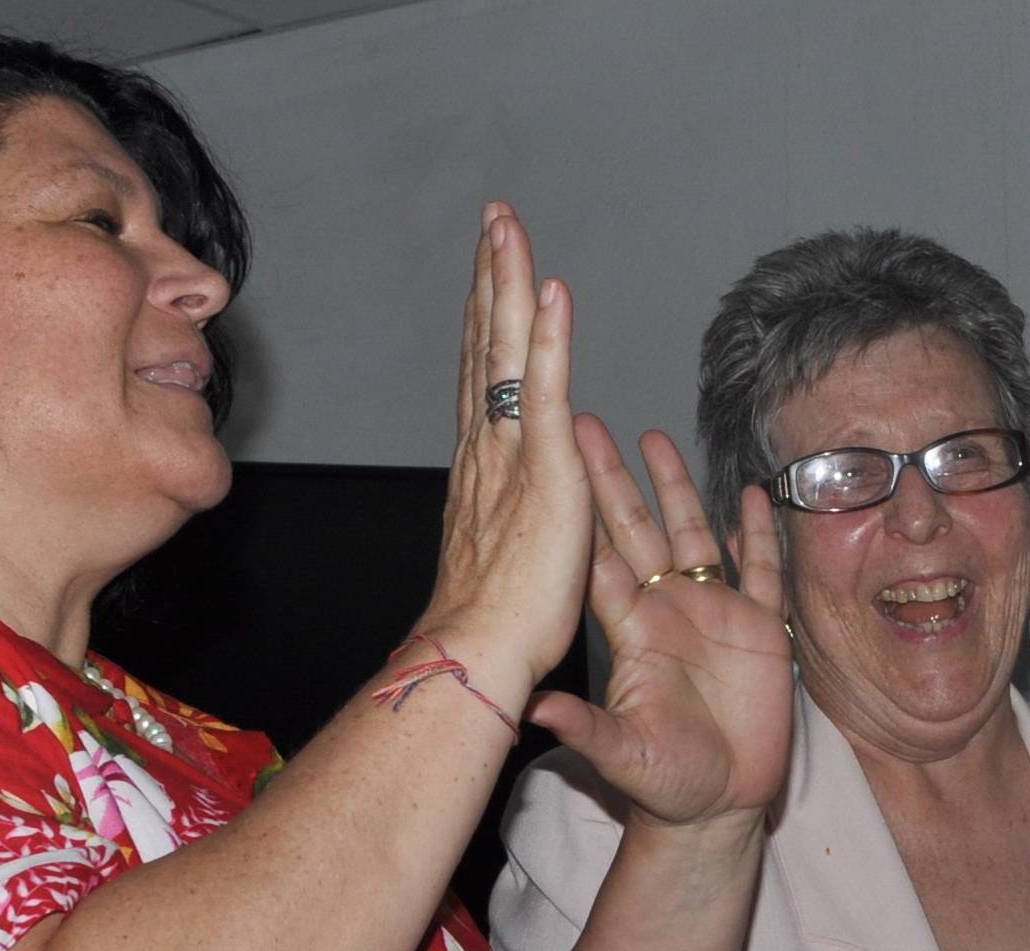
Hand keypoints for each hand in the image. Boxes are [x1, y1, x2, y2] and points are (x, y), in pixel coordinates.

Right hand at [412, 205, 591, 706]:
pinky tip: (549, 288)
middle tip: (494, 220)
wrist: (479, 650)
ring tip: (508, 227)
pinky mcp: (543, 470)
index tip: (491, 271)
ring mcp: (512, 453)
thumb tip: (513, 509)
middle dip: (490, 277)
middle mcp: (487, 448)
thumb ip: (510, 519)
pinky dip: (546, 336)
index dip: (488, 320)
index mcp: (484, 467)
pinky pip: (545, 389)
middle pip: (486, 345)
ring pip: (505, 350)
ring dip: (508, 282)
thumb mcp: (506, 555)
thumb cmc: (495, 624)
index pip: (486, 376)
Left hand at [526, 431, 791, 827]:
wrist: (718, 807)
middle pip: (637, 530)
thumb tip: (536, 710)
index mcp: (631, 632)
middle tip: (586, 423)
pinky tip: (753, 495)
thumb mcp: (622, 757)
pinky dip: (759, 534)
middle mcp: (666, 612)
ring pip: (693, 536)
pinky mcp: (760, 630)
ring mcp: (713, 616)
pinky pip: (762, 571)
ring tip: (655, 438)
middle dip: (612, 478)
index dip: (577, 512)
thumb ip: (585, 729)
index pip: (598, 560)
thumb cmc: (665, 786)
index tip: (552, 466)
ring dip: (675, 488)